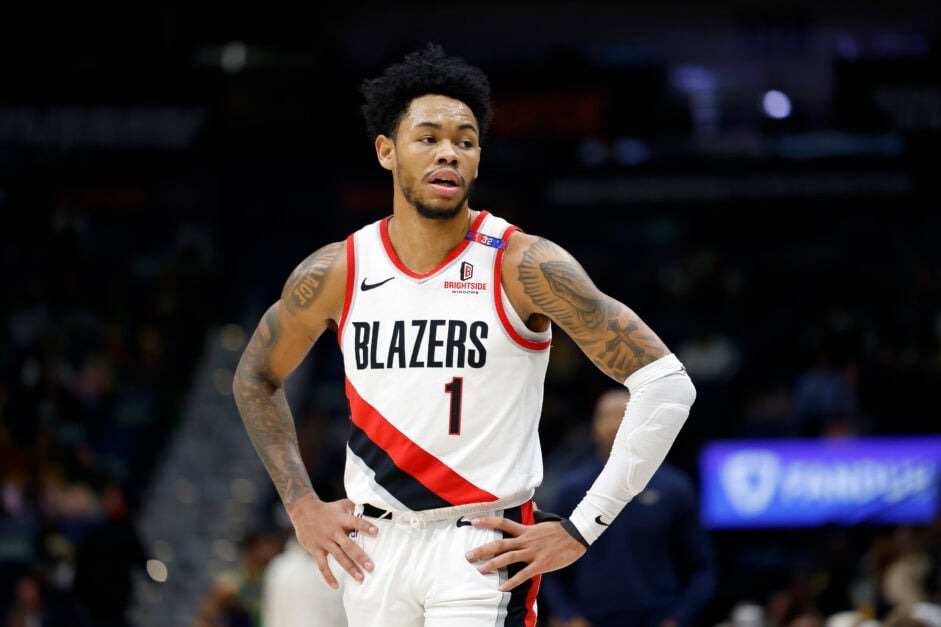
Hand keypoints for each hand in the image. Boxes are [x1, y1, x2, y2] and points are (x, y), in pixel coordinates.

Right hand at [285, 494, 377, 589]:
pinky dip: (328, 576)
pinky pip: (322, 565)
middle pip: (348, 545)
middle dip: (360, 556)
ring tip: (361, 578)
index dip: (365, 526)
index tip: (376, 532)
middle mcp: (334, 531)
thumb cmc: (328, 509)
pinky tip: (336, 586)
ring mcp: (324, 541)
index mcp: (341, 520)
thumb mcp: (342, 505)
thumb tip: (369, 514)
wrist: (304, 511)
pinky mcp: (316, 549)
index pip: (355, 522)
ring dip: (350, 568)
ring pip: (339, 557)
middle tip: (371, 567)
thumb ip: (355, 510)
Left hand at [464, 517, 586, 590]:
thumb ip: (535, 515)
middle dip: (483, 550)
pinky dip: (512, 582)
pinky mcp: (541, 564)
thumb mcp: (545, 521)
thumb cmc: (560, 530)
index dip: (487, 521)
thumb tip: (533, 505)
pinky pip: (523, 574)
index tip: (473, 521)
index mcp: (526, 530)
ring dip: (492, 564)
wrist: (576, 536)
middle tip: (468, 555)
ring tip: (480, 570)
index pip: (503, 522)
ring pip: (508, 558)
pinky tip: (502, 588)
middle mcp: (526, 540)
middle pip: (500, 543)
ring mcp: (532, 552)